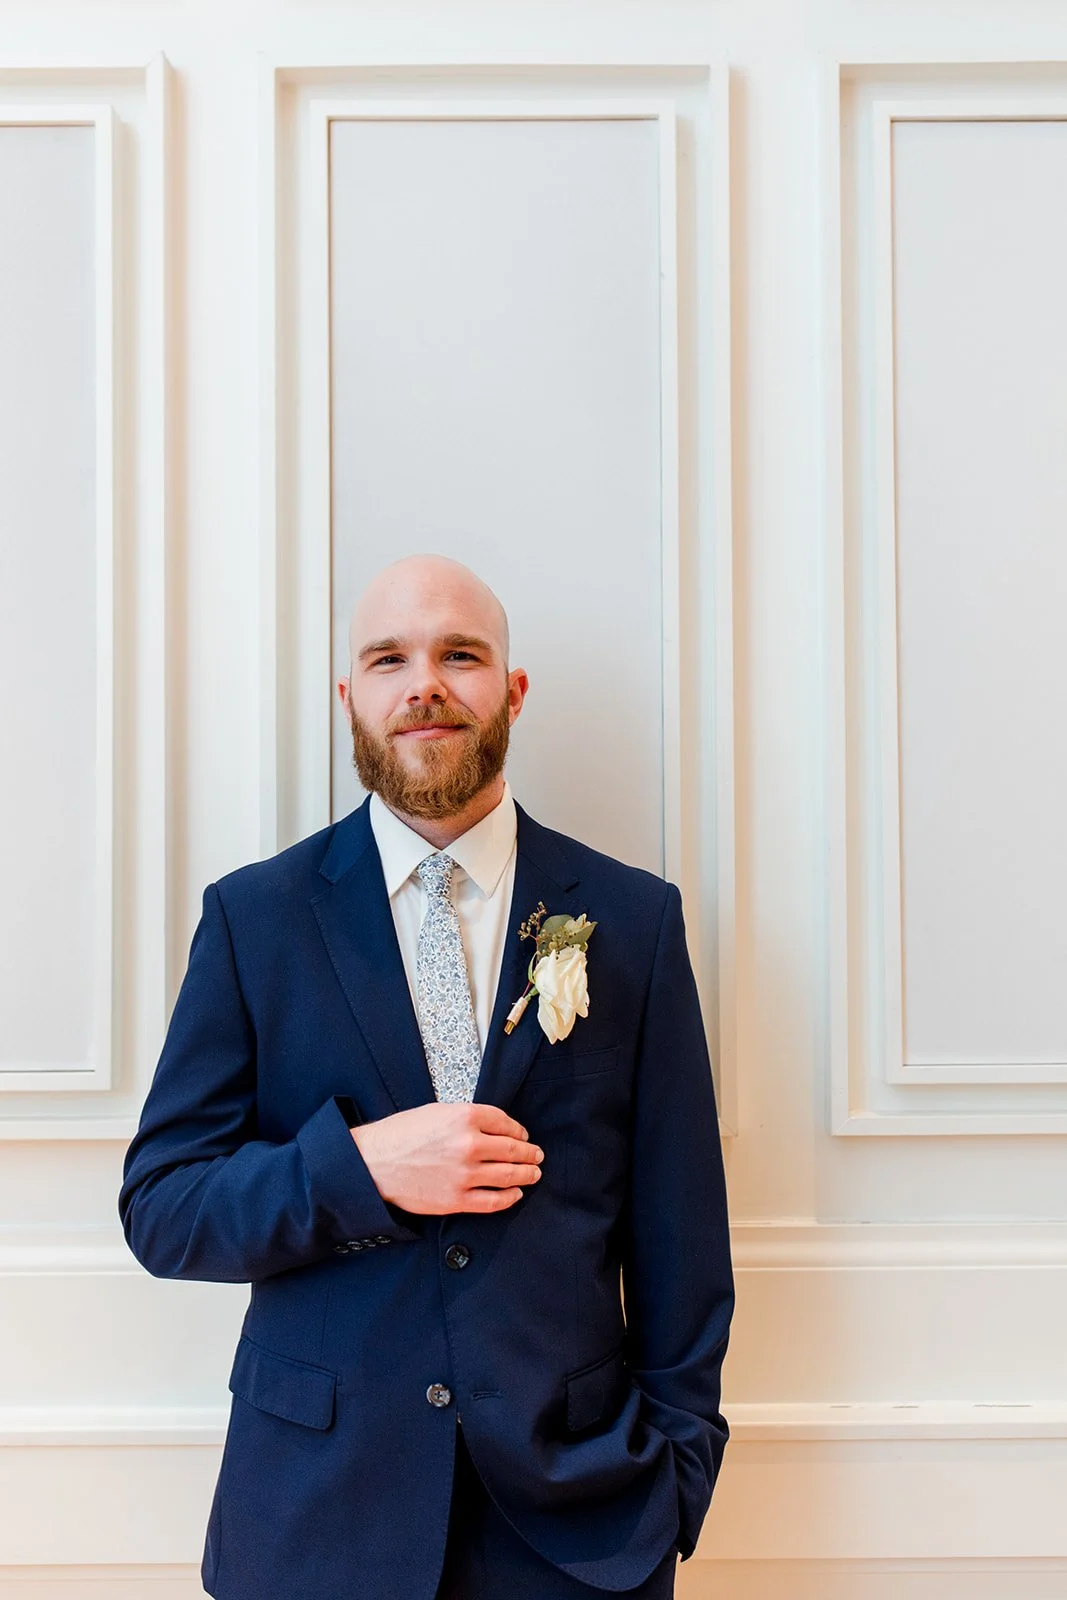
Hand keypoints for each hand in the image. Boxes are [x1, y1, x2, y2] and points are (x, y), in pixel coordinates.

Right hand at [351, 1102, 542, 1214]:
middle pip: (513, 1150)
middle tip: (537, 1155)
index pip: (506, 1123)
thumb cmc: (402, 1134)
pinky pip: (493, 1201)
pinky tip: (515, 1194)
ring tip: (533, 1173)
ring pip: (509, 1175)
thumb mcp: (437, 1111)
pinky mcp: (456, 1200)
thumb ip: (468, 1118)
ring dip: (526, 1174)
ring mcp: (464, 1174)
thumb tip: (496, 1128)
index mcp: (464, 1117)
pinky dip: (510, 1198)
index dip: (519, 1131)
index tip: (523, 1136)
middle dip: (529, 1153)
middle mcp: (469, 1144)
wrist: (374, 1162)